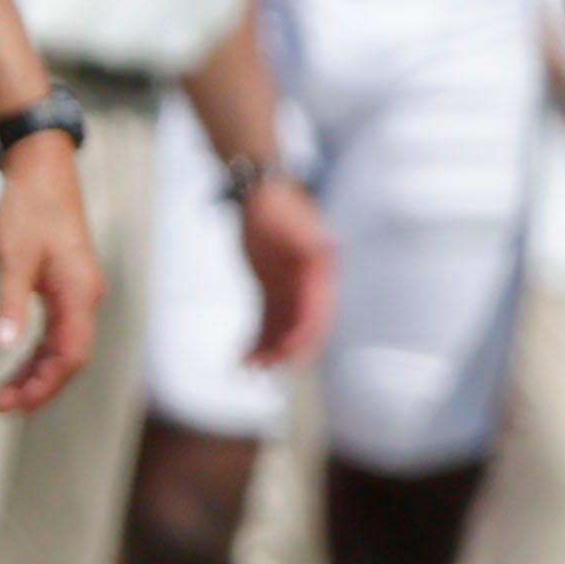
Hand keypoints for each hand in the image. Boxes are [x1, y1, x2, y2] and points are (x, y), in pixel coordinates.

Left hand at [0, 137, 99, 415]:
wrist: (42, 172)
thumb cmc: (29, 210)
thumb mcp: (12, 258)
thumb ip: (10, 304)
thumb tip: (1, 346)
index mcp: (79, 293)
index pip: (72, 354)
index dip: (46, 384)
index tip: (15, 404)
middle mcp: (86, 298)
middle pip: (71, 357)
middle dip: (40, 385)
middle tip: (3, 406)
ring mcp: (78, 293)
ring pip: (64, 346)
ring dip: (38, 372)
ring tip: (5, 392)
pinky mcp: (66, 286)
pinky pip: (57, 330)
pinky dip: (39, 351)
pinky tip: (18, 362)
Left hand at [236, 175, 339, 367]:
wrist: (259, 194)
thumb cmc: (274, 209)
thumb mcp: (290, 228)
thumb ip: (304, 247)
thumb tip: (318, 269)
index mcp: (321, 272)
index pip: (318, 311)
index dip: (305, 335)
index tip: (288, 355)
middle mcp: (311, 284)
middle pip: (302, 325)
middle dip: (285, 349)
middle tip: (266, 369)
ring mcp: (291, 288)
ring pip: (282, 327)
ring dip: (268, 349)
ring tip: (248, 368)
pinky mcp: (272, 289)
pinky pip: (266, 320)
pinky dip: (256, 338)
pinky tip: (242, 354)